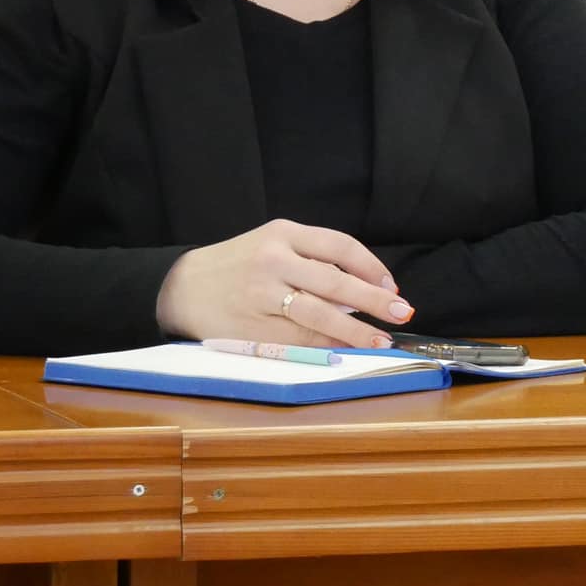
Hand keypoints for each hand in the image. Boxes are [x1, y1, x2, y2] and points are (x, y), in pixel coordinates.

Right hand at [155, 218, 414, 348]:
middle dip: (373, 300)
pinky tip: (345, 351)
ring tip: (380, 340)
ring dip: (354, 331)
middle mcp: (273, 261)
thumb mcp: (273, 244)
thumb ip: (313, 260)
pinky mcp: (251, 327)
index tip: (392, 286)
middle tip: (402, 312)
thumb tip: (363, 289)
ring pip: (317, 315)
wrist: (183, 286)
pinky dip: (325, 347)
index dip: (372, 267)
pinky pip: (296, 339)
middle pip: (334, 281)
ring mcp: (261, 296)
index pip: (340, 246)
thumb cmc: (239, 264)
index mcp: (283, 234)